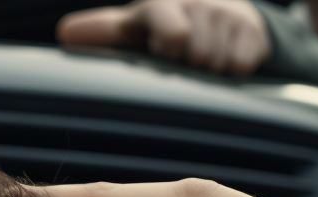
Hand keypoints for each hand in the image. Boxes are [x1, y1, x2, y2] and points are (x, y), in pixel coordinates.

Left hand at [57, 0, 270, 74]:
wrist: (221, 16)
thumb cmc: (162, 31)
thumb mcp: (131, 30)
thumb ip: (102, 32)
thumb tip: (66, 33)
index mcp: (158, 5)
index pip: (164, 13)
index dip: (171, 30)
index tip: (176, 41)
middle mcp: (193, 2)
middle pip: (193, 51)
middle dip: (188, 63)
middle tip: (182, 60)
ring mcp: (224, 12)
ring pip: (215, 59)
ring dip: (208, 68)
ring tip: (200, 60)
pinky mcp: (251, 27)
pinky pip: (239, 63)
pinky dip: (232, 69)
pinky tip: (223, 61)